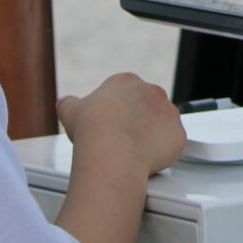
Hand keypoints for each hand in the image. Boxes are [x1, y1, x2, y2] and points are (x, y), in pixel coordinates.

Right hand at [58, 73, 185, 175]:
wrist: (112, 150)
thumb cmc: (92, 129)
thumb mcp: (69, 110)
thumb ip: (68, 103)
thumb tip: (64, 102)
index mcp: (127, 82)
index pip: (124, 94)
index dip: (114, 112)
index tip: (107, 125)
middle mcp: (153, 92)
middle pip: (145, 107)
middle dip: (135, 121)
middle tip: (120, 139)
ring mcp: (169, 113)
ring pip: (161, 124)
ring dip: (150, 135)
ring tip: (131, 151)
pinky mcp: (179, 135)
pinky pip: (171, 143)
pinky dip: (162, 152)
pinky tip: (145, 159)